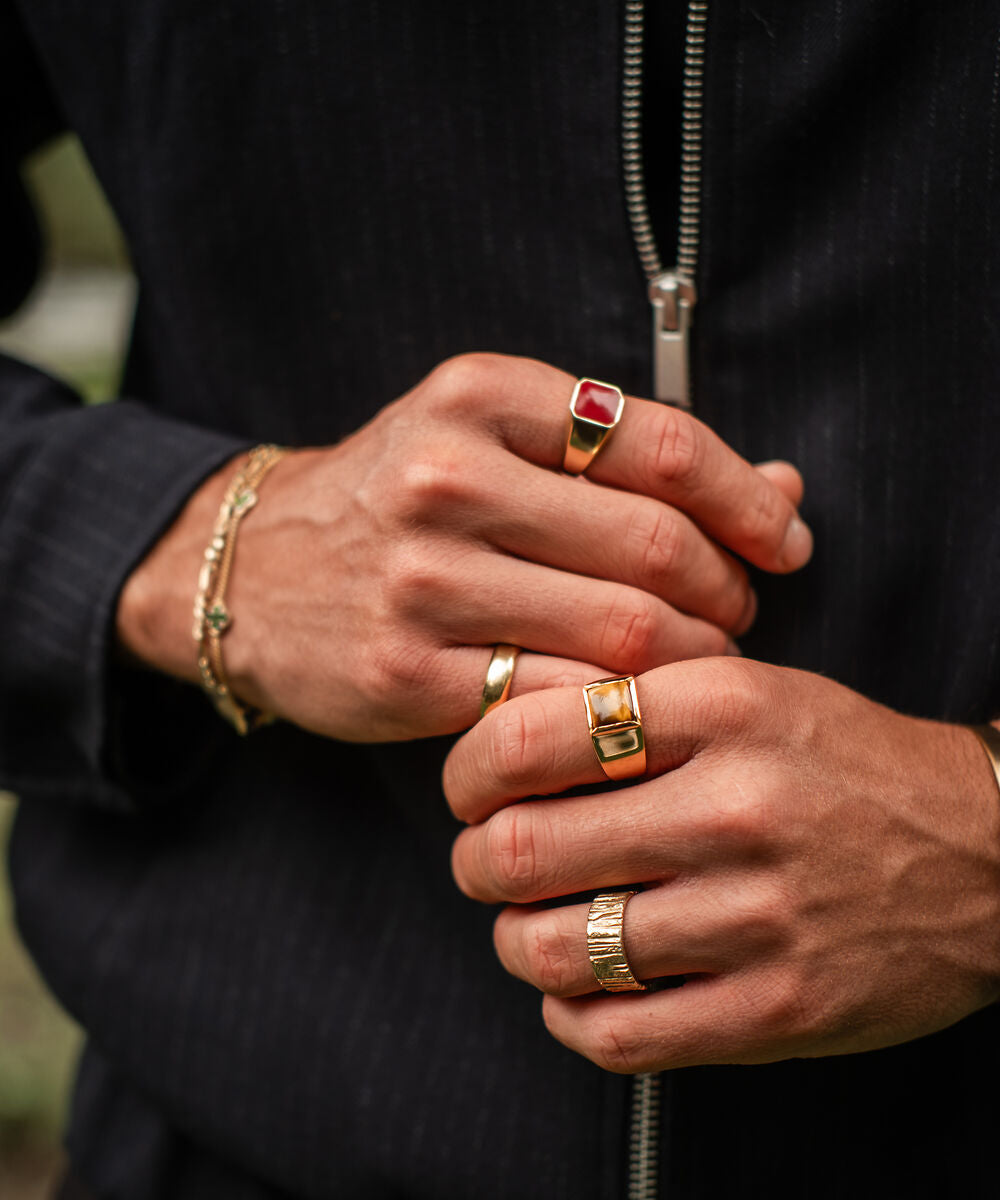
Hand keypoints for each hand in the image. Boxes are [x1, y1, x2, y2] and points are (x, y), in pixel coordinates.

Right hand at [118, 353, 810, 741]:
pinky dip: (619, 707)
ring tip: (699, 659)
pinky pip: (559, 699)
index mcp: (480, 396)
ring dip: (691, 657)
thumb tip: (787, 488)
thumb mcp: (492, 437)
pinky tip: (632, 704)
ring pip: (621, 630)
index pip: (663, 443)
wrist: (250, 570)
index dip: (748, 500)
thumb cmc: (396, 498)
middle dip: (728, 590)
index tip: (785, 541)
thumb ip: (630, 456)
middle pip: (656, 546)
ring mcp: (422, 579)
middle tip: (739, 611)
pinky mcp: (407, 672)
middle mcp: (447, 477)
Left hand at [444, 658, 999, 1070]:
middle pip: (523, 847)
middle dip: (476, 859)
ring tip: (530, 924)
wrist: (989, 852)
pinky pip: (618, 1033)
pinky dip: (569, 1016)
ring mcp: (757, 916)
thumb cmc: (848, 764)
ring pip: (555, 948)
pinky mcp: (777, 1008)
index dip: (468, 769)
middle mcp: (735, 807)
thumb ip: (638, 702)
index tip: (468, 787)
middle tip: (484, 858)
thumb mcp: (752, 692)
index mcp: (722, 709)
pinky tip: (577, 989)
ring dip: (516, 940)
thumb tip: (506, 734)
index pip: (530, 736)